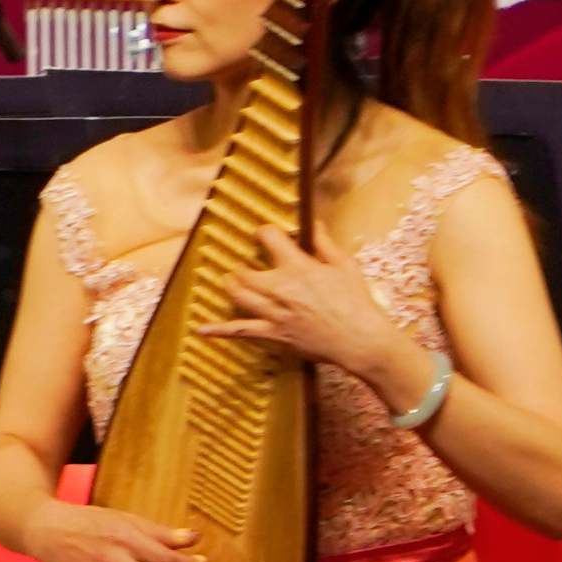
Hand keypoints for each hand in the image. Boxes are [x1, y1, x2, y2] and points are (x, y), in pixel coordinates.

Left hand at [204, 229, 413, 401]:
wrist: (360, 339)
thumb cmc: (356, 302)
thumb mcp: (344, 266)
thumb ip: (324, 243)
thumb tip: (314, 223)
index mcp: (298, 267)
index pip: (269, 237)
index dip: (266, 232)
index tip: (267, 234)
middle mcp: (280, 288)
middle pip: (244, 271)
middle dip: (242, 265)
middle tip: (244, 265)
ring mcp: (273, 312)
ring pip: (238, 295)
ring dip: (230, 286)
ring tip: (231, 281)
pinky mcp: (273, 333)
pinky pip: (239, 330)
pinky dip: (219, 330)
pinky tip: (201, 330)